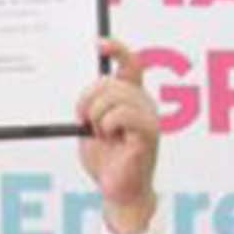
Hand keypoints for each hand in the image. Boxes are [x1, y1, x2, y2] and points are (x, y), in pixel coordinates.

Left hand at [74, 38, 161, 233]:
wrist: (116, 190)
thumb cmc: (105, 159)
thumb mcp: (91, 125)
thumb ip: (92, 103)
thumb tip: (86, 86)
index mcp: (132, 97)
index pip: (130, 62)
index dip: (116, 49)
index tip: (97, 43)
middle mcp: (144, 102)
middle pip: (109, 81)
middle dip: (87, 100)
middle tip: (85, 122)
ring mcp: (149, 116)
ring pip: (112, 96)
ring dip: (96, 117)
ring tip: (102, 135)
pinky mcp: (149, 132)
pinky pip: (120, 115)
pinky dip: (107, 126)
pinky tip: (111, 139)